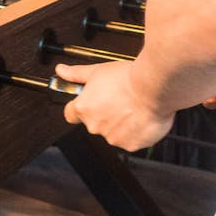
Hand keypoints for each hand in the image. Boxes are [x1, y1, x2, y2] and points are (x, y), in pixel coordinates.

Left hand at [55, 61, 174, 151]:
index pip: (71, 114)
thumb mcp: (97, 70)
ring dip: (119, 123)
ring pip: (112, 132)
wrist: (153, 89)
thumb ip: (76, 74)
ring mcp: (112, 137)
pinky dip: (134, 131)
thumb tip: (61, 71)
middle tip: (117, 99)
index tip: (87, 102)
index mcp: (84, 109)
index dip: (79, 107)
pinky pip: (130, 140)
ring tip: (131, 107)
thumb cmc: (128, 79)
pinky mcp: (130, 145)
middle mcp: (95, 126)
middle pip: (94, 122)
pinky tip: (140, 117)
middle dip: (103, 113)